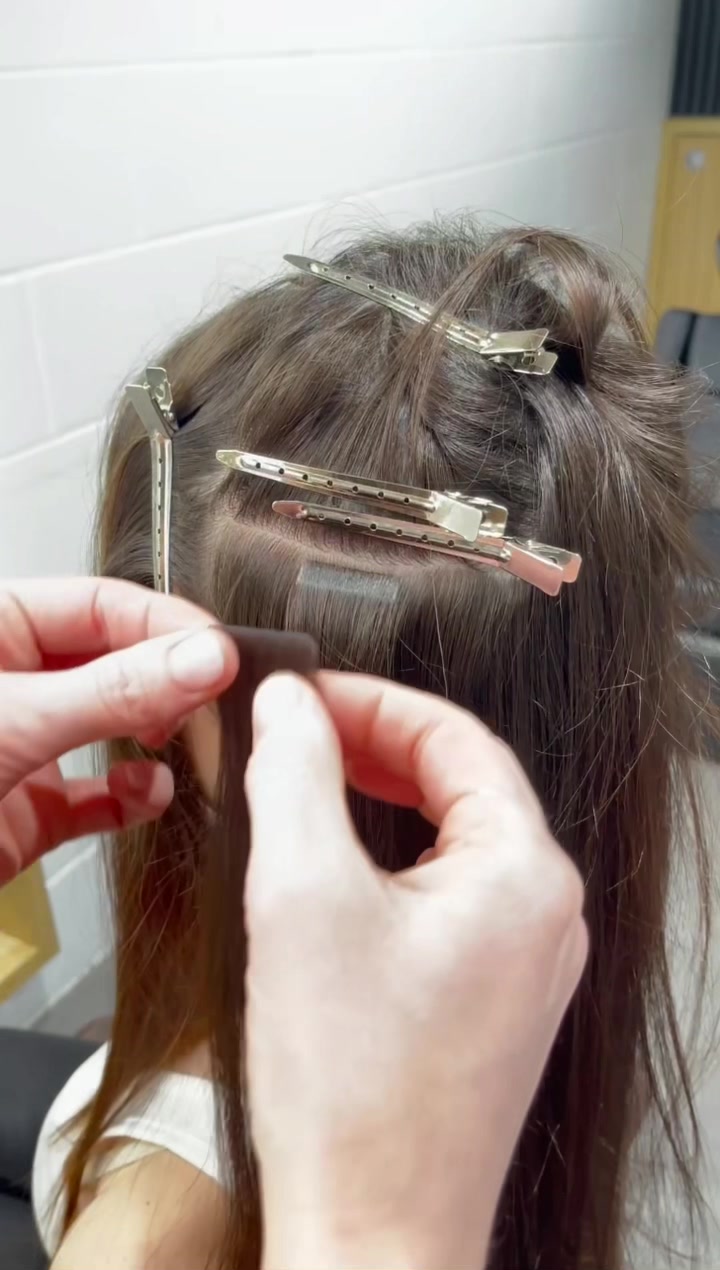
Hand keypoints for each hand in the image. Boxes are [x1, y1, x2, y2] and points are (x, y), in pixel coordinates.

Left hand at [0, 577, 237, 883]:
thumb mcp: (13, 720)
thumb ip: (114, 690)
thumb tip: (202, 656)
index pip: (101, 606)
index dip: (165, 625)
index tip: (220, 651)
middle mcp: (10, 682)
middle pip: (113, 664)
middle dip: (166, 682)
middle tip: (217, 698)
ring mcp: (17, 747)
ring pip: (109, 729)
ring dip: (153, 738)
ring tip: (189, 742)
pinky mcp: (24, 813)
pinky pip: (93, 796)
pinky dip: (127, 798)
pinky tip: (148, 795)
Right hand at [245, 672, 587, 1269]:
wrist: (371, 1236)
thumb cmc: (353, 1097)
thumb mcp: (300, 896)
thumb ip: (295, 775)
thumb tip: (291, 706)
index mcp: (524, 875)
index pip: (454, 738)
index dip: (371, 703)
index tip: (306, 697)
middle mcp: (542, 915)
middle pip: (459, 785)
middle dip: (372, 749)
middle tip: (298, 736)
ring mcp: (523, 963)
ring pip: (450, 841)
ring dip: (379, 804)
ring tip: (307, 788)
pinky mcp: (491, 1001)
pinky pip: (446, 898)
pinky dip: (389, 864)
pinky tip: (335, 871)